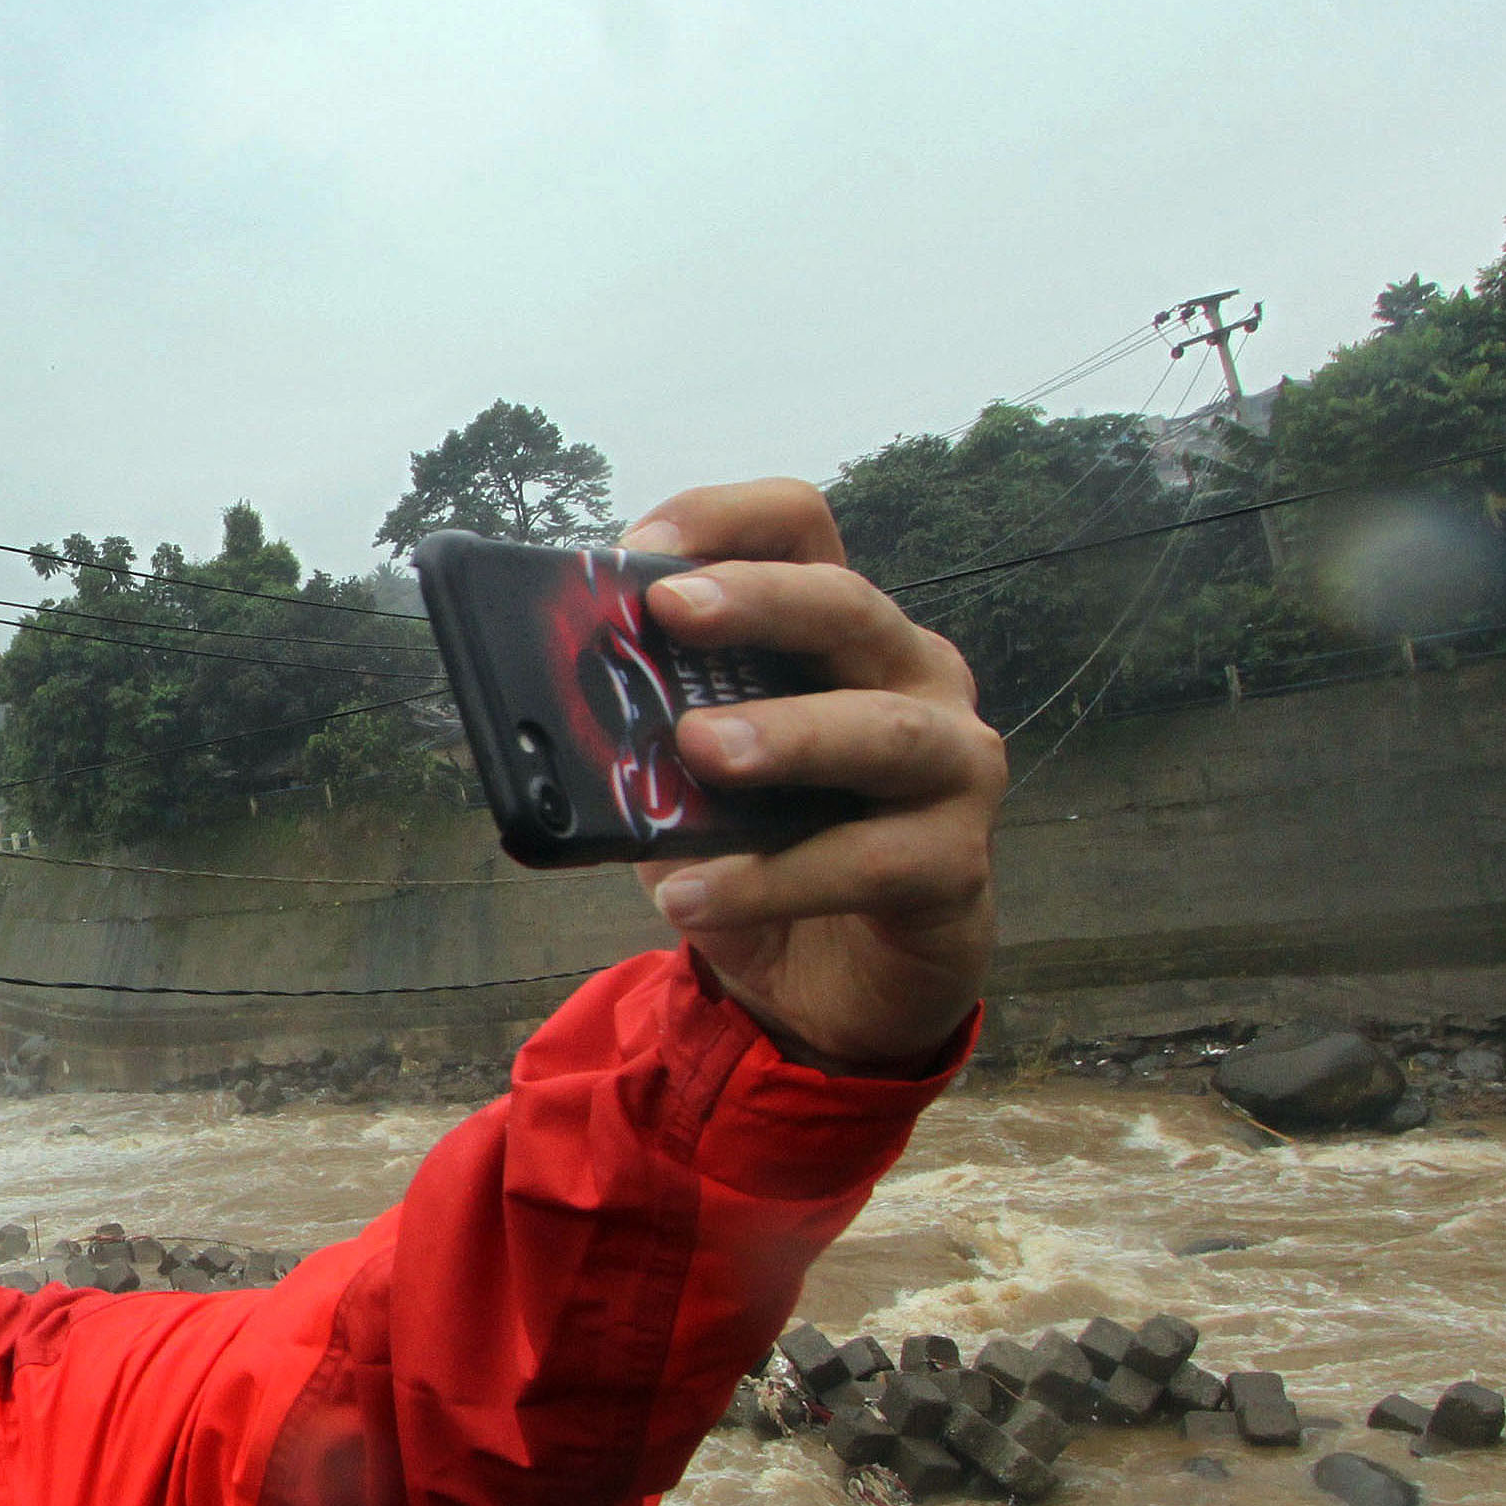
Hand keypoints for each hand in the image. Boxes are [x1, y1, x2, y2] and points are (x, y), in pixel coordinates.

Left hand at [625, 479, 1001, 1072]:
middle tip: (669, 612)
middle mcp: (913, 676)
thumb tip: (550, 704)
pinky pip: (869, 862)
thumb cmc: (762, 853)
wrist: (831, 985)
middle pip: (847, 603)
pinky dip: (772, 881)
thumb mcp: (685, 782)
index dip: (723, 520)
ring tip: (697, 750)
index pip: (800, 526)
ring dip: (785, 734)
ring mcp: (953, 766)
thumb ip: (643, 732)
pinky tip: (690, 897)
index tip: (639, 552)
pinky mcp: (955, 864)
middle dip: (757, 601)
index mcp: (839, 633)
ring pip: (880, 729)